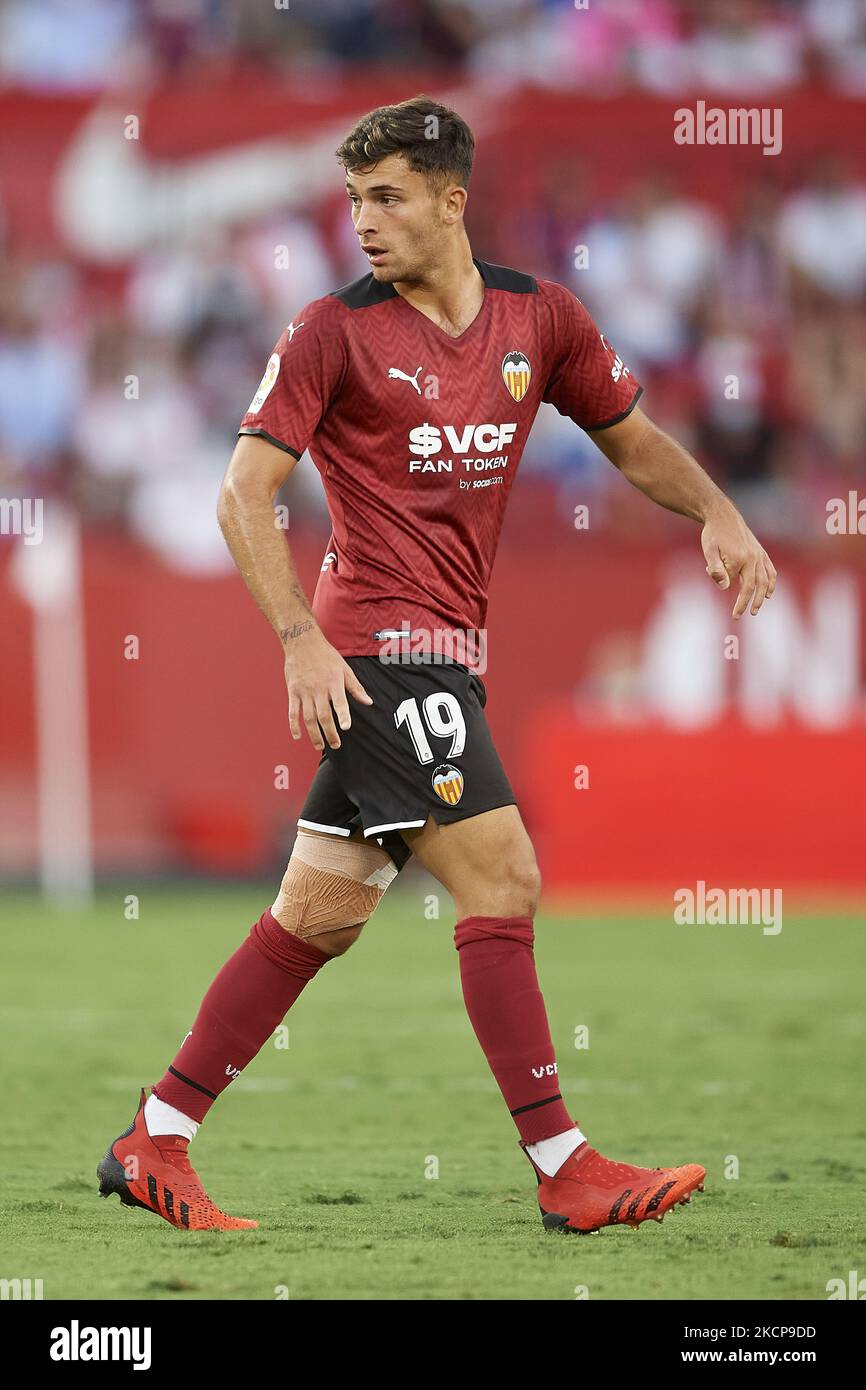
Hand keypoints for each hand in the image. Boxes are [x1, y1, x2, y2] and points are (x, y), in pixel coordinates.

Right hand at [283, 627, 372, 749]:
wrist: (302, 642)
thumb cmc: (326, 655)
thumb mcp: (345, 669)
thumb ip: (356, 688)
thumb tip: (368, 702)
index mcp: (333, 683)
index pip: (339, 702)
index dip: (343, 715)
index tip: (346, 727)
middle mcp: (318, 689)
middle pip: (324, 715)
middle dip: (330, 733)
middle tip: (336, 745)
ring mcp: (304, 692)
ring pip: (308, 718)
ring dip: (314, 734)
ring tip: (320, 746)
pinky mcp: (293, 692)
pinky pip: (292, 712)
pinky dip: (294, 725)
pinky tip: (298, 736)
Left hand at [701, 507, 776, 617]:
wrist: (723, 516)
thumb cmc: (713, 534)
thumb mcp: (709, 551)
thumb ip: (716, 570)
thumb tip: (725, 588)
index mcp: (741, 559)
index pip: (742, 588)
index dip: (739, 603)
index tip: (735, 616)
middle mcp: (753, 558)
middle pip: (756, 586)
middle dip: (752, 603)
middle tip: (746, 615)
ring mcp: (759, 554)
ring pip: (766, 579)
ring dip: (763, 596)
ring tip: (757, 608)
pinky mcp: (761, 552)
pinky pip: (770, 569)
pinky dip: (771, 582)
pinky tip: (768, 592)